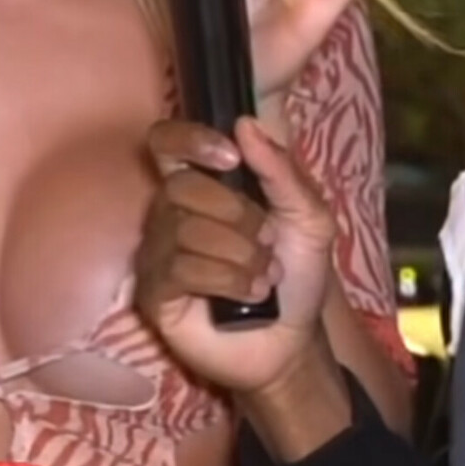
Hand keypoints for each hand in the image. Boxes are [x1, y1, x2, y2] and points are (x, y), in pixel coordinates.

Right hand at [135, 114, 334, 392]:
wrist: (293, 341)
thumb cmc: (296, 276)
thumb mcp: (309, 218)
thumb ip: (282, 171)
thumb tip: (245, 124)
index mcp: (202, 185)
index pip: (167, 142)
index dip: (190, 140)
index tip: (231, 159)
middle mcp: (171, 213)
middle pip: (181, 186)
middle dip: (238, 215)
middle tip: (268, 244)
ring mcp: (158, 254)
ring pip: (185, 230)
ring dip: (240, 256)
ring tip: (264, 279)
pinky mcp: (154, 294)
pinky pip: (178, 268)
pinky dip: (224, 279)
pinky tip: (248, 295)